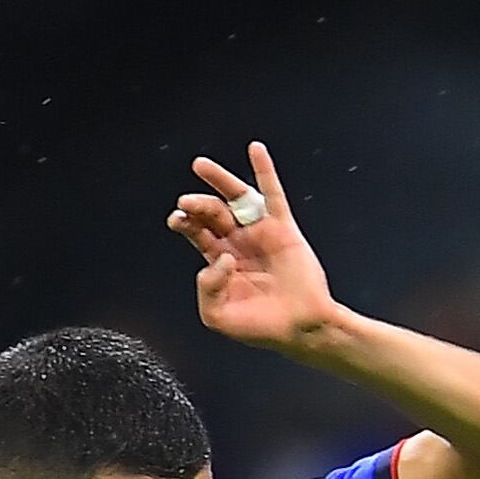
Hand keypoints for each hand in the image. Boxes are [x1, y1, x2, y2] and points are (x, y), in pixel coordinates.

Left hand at [169, 146, 341, 352]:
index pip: (197, 233)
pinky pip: (272, 194)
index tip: (177, 221)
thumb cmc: (261, 327)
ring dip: (219, 180)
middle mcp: (239, 243)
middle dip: (197, 205)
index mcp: (220, 261)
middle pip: (212, 213)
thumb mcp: (218, 317)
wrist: (301, 328)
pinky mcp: (283, 228)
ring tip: (199, 166)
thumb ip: (207, 288)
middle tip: (187, 202)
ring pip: (237, 199)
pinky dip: (265, 171)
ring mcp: (261, 233)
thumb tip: (219, 256)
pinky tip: (255, 150)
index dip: (185, 223)